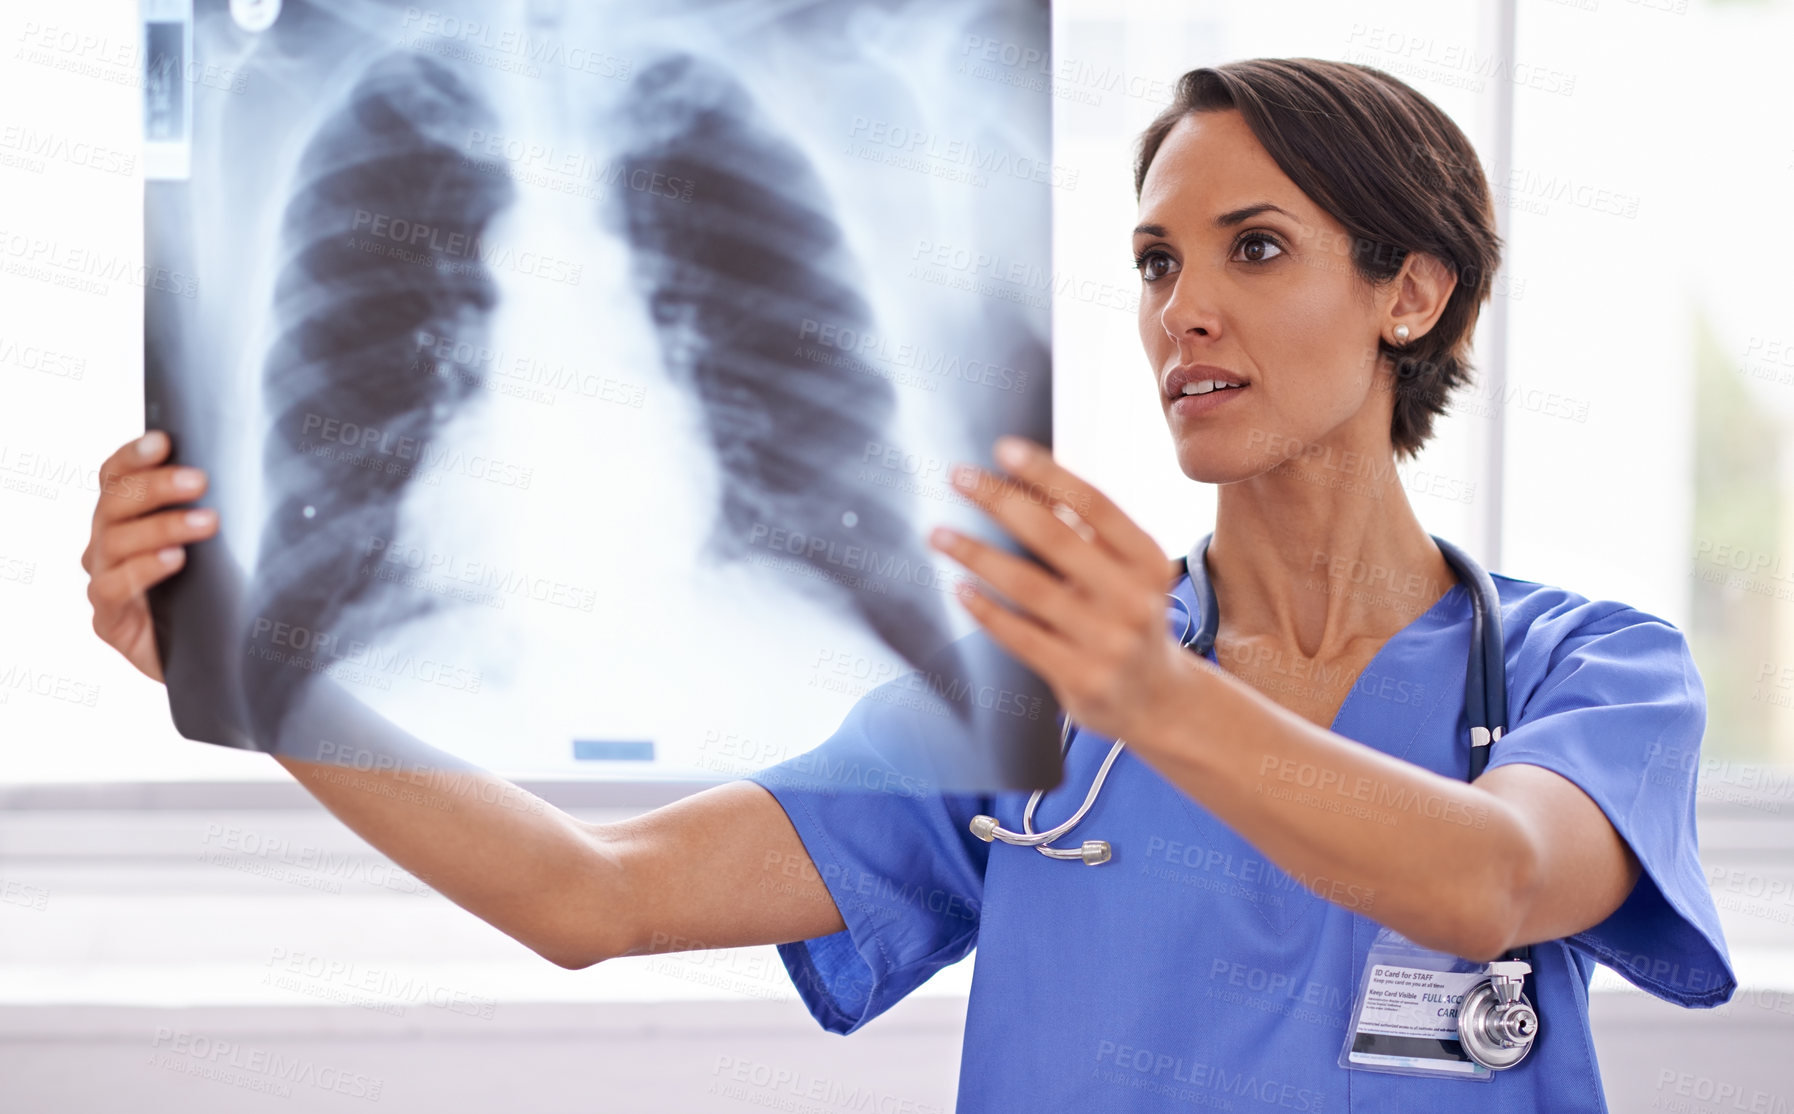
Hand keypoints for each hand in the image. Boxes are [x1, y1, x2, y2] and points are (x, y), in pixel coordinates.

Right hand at [80, 431, 219, 681]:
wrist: (221, 660)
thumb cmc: (221, 593)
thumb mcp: (224, 545)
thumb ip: (217, 508)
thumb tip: (257, 467)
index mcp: (128, 518)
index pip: (117, 477)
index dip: (134, 456)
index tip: (164, 440)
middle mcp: (108, 544)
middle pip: (115, 503)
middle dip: (155, 487)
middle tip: (199, 480)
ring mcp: (104, 580)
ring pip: (115, 541)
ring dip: (161, 526)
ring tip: (205, 523)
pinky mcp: (109, 620)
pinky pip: (113, 587)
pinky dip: (143, 570)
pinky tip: (174, 560)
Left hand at [925, 435, 1197, 744]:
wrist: (1156, 699)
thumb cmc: (1126, 617)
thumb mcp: (1126, 573)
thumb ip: (1087, 533)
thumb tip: (1022, 478)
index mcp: (1148, 559)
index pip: (1095, 504)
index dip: (1048, 473)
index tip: (1002, 449)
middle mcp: (1134, 598)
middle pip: (1056, 538)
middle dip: (1000, 501)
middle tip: (957, 477)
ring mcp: (1109, 641)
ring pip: (1030, 587)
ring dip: (977, 554)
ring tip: (939, 533)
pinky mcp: (1081, 678)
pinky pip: (1021, 637)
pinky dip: (987, 610)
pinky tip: (959, 589)